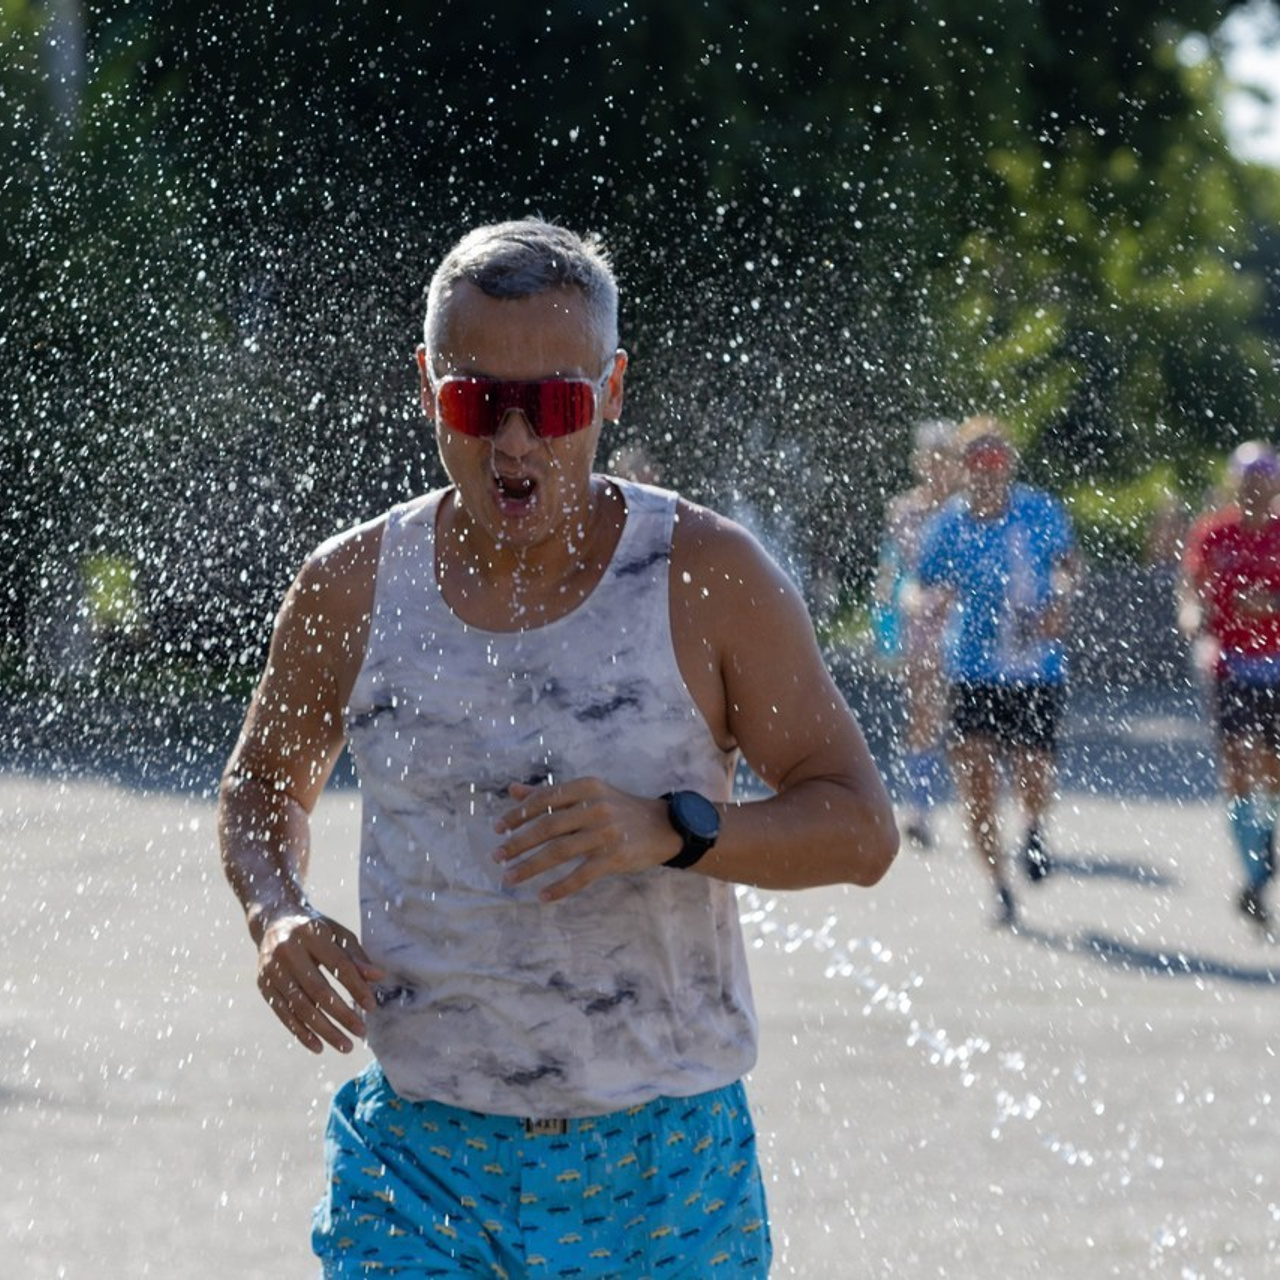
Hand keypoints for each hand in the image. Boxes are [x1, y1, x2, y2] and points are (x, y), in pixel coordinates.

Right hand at [256, 908, 385, 1053]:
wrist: (273, 920)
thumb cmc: (314, 929)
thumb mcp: (337, 933)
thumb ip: (356, 956)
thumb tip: (378, 977)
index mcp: (310, 933)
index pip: (338, 965)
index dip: (356, 987)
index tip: (372, 1007)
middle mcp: (287, 950)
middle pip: (318, 990)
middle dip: (342, 1014)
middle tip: (361, 1032)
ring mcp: (272, 969)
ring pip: (300, 1006)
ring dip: (323, 1030)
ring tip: (345, 1046)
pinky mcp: (263, 985)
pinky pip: (283, 1013)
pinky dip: (300, 1032)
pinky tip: (318, 1046)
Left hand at [493, 778, 678, 901]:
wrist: (665, 826)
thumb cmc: (620, 809)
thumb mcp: (589, 794)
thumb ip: (551, 794)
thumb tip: (513, 791)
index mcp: (587, 787)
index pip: (545, 799)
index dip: (518, 814)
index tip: (498, 828)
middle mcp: (596, 808)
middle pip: (548, 827)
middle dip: (518, 842)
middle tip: (496, 856)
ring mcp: (606, 834)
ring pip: (559, 852)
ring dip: (530, 866)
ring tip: (509, 877)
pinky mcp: (615, 858)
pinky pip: (581, 875)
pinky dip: (560, 887)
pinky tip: (542, 896)